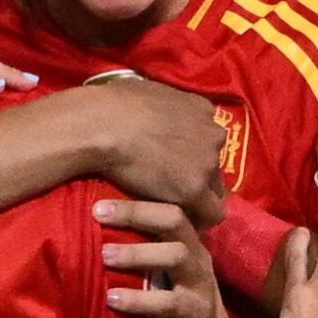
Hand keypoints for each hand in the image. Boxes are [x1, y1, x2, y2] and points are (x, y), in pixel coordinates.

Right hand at [78, 83, 227, 226]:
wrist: (103, 125)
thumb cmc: (113, 104)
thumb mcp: (146, 90)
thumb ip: (162, 104)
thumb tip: (150, 108)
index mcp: (200, 109)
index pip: (208, 137)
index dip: (194, 152)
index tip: (178, 162)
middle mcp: (212, 134)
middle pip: (214, 162)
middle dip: (198, 174)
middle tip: (175, 187)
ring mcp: (206, 162)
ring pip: (215, 187)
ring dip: (200, 198)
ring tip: (180, 210)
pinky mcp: (194, 189)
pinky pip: (211, 213)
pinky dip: (201, 220)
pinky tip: (186, 227)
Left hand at [100, 198, 271, 317]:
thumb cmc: (180, 309)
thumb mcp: (164, 276)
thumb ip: (145, 253)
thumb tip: (99, 233)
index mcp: (189, 243)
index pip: (167, 208)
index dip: (135, 202)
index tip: (99, 202)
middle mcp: (198, 257)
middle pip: (174, 220)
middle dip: (136, 213)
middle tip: (98, 213)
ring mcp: (201, 284)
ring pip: (176, 255)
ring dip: (137, 253)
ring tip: (105, 255)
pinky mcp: (198, 313)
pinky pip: (170, 302)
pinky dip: (140, 299)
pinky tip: (113, 299)